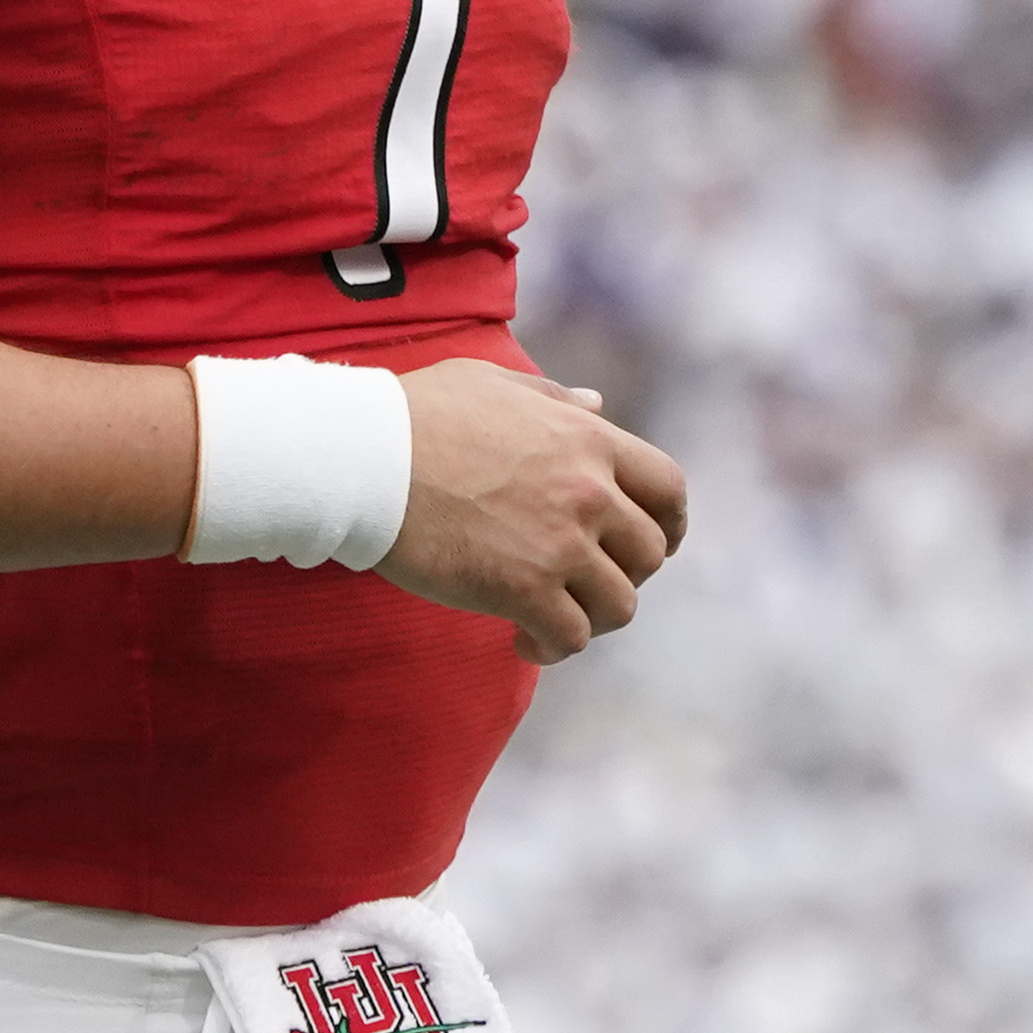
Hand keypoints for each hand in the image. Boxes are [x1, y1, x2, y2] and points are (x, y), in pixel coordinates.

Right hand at [380, 358, 685, 664]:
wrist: (364, 457)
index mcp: (588, 440)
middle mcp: (588, 493)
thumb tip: (596, 404)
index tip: (655, 540)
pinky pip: (569, 637)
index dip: (668, 522)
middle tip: (586, 581)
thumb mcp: (494, 385)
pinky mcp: (522, 590)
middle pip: (649, 553)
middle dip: (625, 573)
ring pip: (619, 605)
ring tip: (554, 616)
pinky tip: (522, 641)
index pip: (667, 488)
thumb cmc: (416, 414)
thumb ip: (553, 398)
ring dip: (592, 616)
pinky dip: (551, 647)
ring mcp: (560, 544)